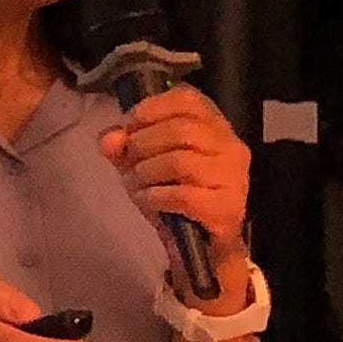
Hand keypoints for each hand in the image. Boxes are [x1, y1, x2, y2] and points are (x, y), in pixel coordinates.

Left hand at [100, 87, 252, 269]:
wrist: (201, 244)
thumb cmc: (174, 192)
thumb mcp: (141, 163)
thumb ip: (123, 145)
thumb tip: (109, 139)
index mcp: (214, 124)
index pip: (187, 98)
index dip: (151, 108)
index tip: (130, 127)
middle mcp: (231, 145)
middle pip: (180, 129)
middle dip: (142, 145)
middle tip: (129, 163)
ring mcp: (234, 176)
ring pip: (180, 161)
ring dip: (146, 173)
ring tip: (136, 184)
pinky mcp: (227, 206)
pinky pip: (182, 195)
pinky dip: (155, 197)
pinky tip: (149, 201)